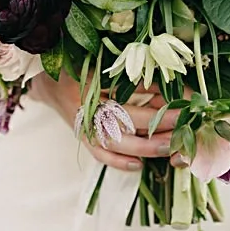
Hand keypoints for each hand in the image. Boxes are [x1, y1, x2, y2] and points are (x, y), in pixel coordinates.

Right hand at [30, 75, 182, 171]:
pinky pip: (99, 154)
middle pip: (124, 128)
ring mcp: (82, 128)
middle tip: (182, 131)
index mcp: (90, 89)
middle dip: (156, 131)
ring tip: (167, 149)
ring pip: (114, 145)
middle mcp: (85, 112)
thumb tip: (167, 85)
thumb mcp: (102, 65)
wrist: (45, 80)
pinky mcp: (81, 138)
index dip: (157, 111)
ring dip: (143, 149)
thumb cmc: (77, 66)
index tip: (183, 109)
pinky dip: (117, 161)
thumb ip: (131, 77)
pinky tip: (137, 165)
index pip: (131, 105)